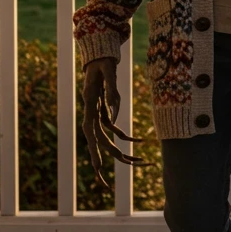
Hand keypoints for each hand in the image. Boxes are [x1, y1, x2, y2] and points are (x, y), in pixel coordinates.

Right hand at [82, 56, 145, 185]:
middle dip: (114, 158)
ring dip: (123, 152)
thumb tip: (116, 113)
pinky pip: (114, 130)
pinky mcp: (104, 114)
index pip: (91, 133)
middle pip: (102, 142)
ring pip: (109, 140)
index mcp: (90, 106)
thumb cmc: (102, 61)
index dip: (94, 152)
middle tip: (122, 176)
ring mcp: (98, 116)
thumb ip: (112, 91)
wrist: (99, 55)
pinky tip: (139, 141)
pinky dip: (126, 136)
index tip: (98, 169)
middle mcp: (92, 115)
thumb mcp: (108, 71)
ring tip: (140, 163)